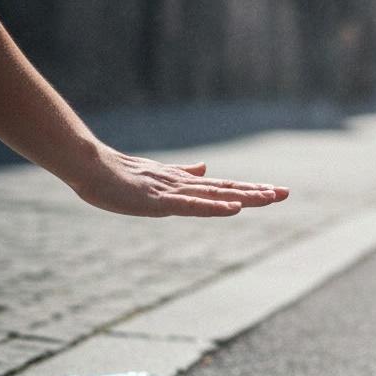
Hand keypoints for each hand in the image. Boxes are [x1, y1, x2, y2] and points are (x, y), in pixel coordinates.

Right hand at [67, 144, 288, 216]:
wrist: (89, 167)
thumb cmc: (119, 174)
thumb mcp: (157, 177)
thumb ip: (183, 174)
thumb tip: (205, 169)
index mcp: (184, 184)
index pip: (224, 187)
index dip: (250, 189)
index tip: (276, 192)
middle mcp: (184, 186)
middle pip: (228, 189)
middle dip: (257, 192)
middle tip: (286, 193)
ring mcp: (173, 193)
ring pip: (216, 195)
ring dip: (244, 197)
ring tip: (270, 198)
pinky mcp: (159, 201)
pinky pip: (193, 206)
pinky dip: (215, 207)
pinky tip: (235, 208)